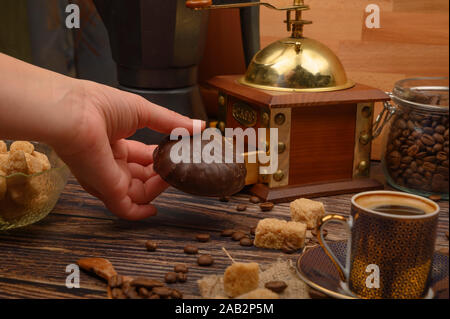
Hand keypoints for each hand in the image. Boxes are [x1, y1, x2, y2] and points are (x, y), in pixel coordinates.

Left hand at [53, 80, 203, 219]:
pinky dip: (140, 213)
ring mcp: (108, 178)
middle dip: (162, 174)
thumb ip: (172, 122)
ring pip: (138, 192)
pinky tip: (153, 210)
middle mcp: (110, 162)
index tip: (180, 156)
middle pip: (142, 175)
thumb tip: (200, 126)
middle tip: (182, 168)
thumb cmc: (101, 105)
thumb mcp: (145, 112)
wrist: (76, 114)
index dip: (161, 157)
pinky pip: (125, 209)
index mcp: (115, 142)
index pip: (143, 155)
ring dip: (158, 188)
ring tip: (177, 178)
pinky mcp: (108, 191)